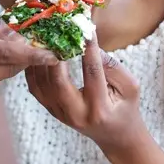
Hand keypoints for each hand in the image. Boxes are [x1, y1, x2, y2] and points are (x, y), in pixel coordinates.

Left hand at [24, 32, 146, 151]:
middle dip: (56, 54)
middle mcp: (76, 114)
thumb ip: (112, 66)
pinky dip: (34, 70)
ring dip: (41, 59)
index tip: (86, 28)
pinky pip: (36, 89)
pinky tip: (38, 53)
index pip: (92, 73)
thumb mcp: (129, 86)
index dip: (89, 49)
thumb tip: (90, 43)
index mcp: (99, 108)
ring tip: (45, 38)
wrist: (115, 135)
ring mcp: (61, 114)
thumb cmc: (125, 107)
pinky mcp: (52, 111)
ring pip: (42, 84)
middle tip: (57, 32)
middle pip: (58, 82)